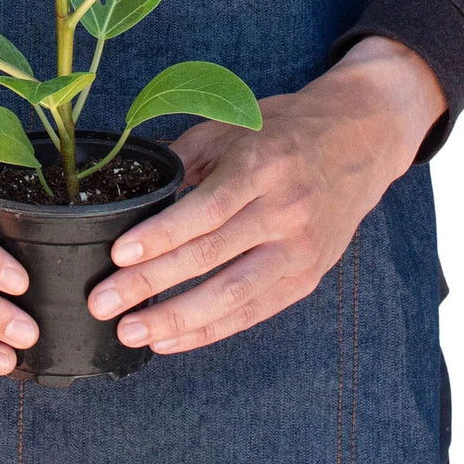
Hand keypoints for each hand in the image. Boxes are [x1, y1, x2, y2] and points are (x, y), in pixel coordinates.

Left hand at [87, 37, 446, 353]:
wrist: (361, 139)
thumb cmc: (285, 128)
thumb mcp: (234, 124)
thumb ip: (183, 155)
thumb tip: (130, 183)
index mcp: (263, 166)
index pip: (206, 209)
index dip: (162, 235)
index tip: (118, 255)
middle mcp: (286, 210)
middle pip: (211, 256)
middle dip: (151, 283)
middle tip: (102, 302)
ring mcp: (301, 248)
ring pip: (233, 295)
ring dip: (176, 318)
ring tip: (130, 331)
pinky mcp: (307, 277)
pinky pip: (253, 312)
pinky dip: (209, 330)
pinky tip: (170, 339)